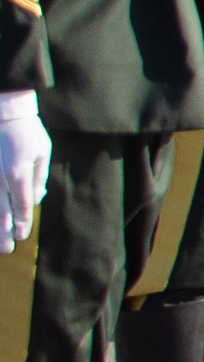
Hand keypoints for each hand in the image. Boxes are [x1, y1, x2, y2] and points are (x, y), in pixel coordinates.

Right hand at [0, 91, 43, 236]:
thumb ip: (38, 178)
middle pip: (0, 211)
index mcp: (18, 175)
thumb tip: (35, 198)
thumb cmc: (26, 131)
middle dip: (3, 232)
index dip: (22, 223)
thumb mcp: (41, 153)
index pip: (21, 206)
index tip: (21, 236)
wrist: (3, 112)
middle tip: (6, 249)